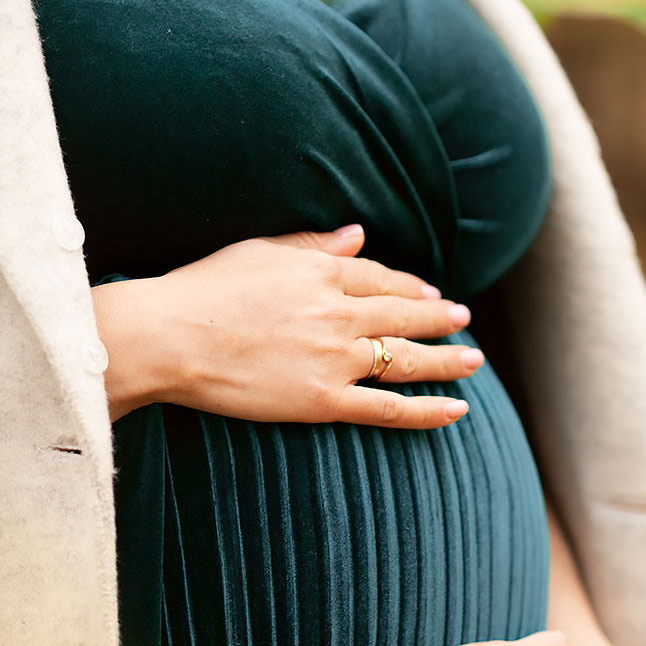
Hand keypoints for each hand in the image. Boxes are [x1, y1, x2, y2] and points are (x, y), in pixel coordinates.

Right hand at [91, 224, 483, 424]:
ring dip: (447, 359)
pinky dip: (426, 411)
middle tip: (464, 320)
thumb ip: (313, 244)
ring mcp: (335, 359)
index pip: (380, 278)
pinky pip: (387, 408)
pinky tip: (457, 411)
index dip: (409, 285)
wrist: (171, 338)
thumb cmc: (203, 291)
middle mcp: (339, 314)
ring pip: (407, 359)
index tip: (429, 290)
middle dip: (439, 316)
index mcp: (321, 274)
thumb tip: (358, 234)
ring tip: (474, 360)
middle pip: (403, 314)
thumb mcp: (258, 252)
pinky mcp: (323, 401)